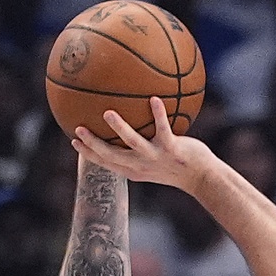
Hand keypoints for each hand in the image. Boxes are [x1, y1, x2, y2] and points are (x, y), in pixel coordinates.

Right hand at [71, 98, 217, 191]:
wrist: (202, 177)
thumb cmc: (178, 165)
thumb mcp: (155, 160)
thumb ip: (140, 147)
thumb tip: (129, 125)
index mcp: (134, 170)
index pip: (106, 162)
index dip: (88, 153)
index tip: (73, 140)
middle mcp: (142, 166)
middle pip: (111, 155)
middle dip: (93, 144)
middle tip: (79, 128)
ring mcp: (156, 158)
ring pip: (133, 143)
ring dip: (119, 128)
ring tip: (108, 113)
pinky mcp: (172, 150)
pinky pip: (163, 129)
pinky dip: (159, 114)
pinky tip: (154, 98)